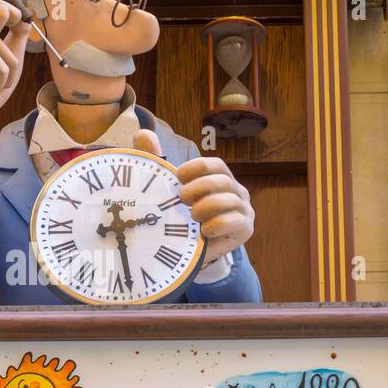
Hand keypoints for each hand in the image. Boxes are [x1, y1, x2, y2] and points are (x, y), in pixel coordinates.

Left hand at [134, 130, 253, 261]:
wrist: (188, 255)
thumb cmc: (181, 220)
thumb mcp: (167, 191)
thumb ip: (156, 162)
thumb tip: (142, 133)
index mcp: (220, 179)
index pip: (216, 165)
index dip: (197, 167)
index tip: (178, 176)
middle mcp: (236, 191)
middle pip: (223, 180)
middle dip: (200, 187)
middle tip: (182, 198)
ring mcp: (243, 210)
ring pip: (229, 200)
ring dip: (206, 207)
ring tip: (191, 217)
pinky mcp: (245, 229)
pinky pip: (235, 221)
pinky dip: (217, 225)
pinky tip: (204, 231)